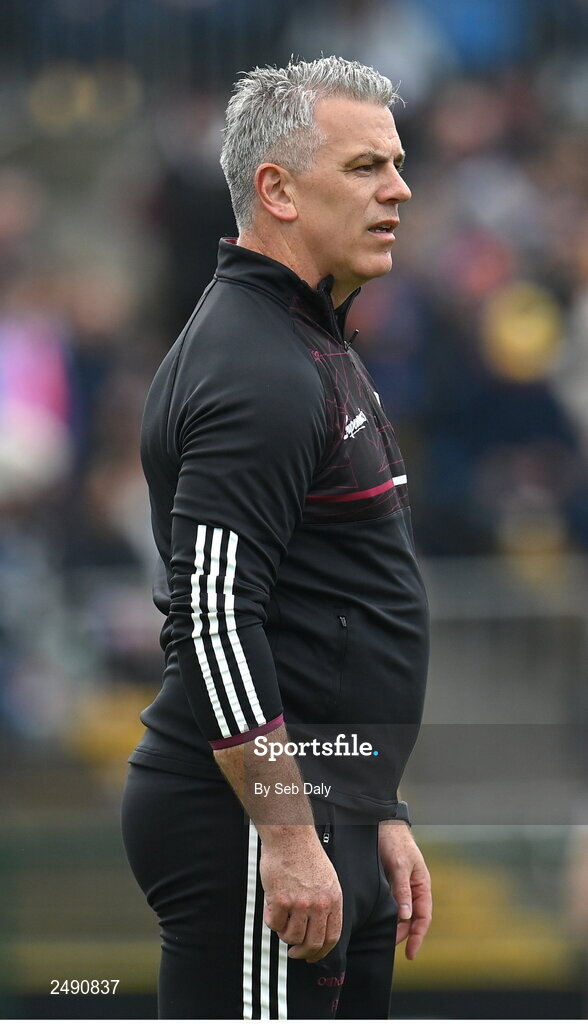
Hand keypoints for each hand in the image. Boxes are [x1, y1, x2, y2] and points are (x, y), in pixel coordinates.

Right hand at [260, 831, 342, 962]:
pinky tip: (271, 908)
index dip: (321, 952)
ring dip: (284, 934)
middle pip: (313, 943)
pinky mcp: (280, 900)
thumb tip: (317, 928)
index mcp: (333, 899)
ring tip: (282, 920)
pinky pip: (273, 924)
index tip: (312, 955)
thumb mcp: (327, 879)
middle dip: (302, 952)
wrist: (290, 835)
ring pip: (291, 936)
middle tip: (294, 952)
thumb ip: (325, 903)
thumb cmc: (305, 853)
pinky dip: (271, 920)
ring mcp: (299, 903)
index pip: (332, 937)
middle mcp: (319, 904)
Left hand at [378, 820, 431, 958]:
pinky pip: (392, 904)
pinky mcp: (390, 882)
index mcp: (422, 885)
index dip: (418, 937)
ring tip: (382, 938)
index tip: (410, 954)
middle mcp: (414, 889)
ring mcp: (402, 886)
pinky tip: (377, 922)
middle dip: (403, 935)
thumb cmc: (395, 841)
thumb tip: (406, 918)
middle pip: (412, 920)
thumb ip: (402, 891)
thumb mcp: (399, 865)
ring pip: (401, 913)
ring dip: (394, 926)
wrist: (382, 822)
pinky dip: (387, 915)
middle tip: (388, 946)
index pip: (423, 918)